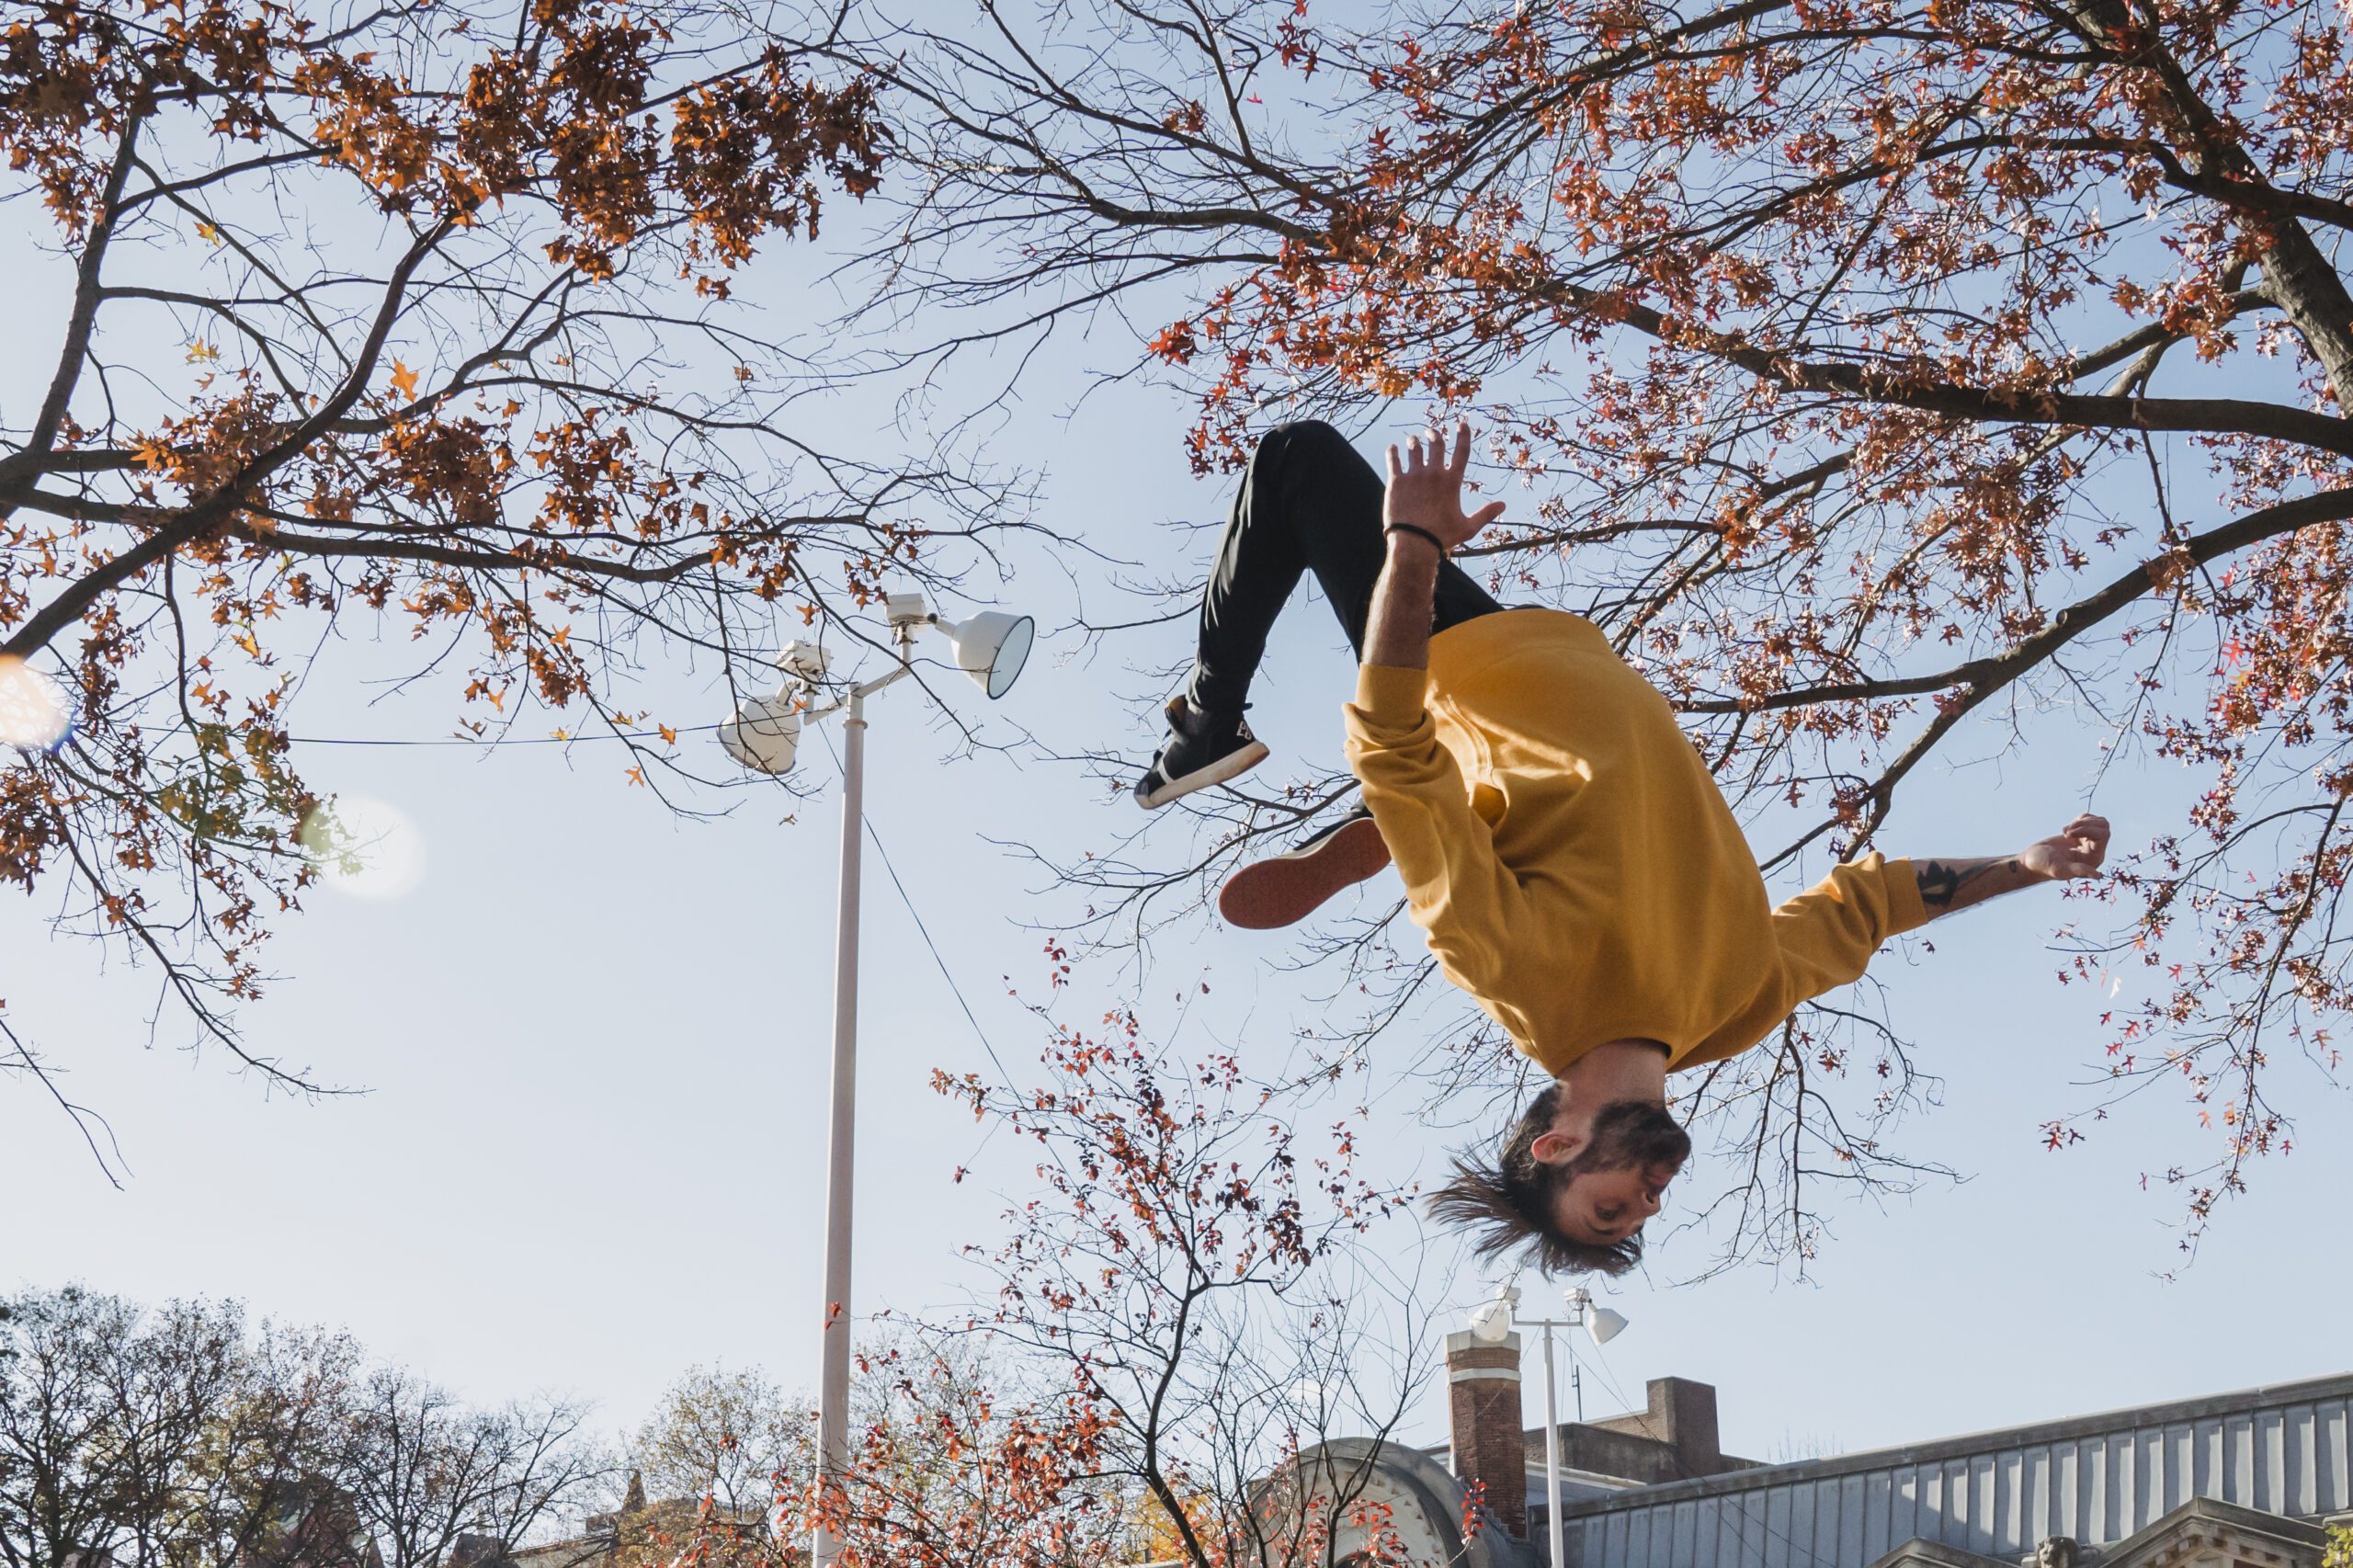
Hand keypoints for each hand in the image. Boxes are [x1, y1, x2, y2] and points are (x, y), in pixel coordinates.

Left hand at [1384, 420, 1505, 551]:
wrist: (1414, 544)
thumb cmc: (1442, 537)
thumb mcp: (1468, 527)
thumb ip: (1486, 514)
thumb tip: (1503, 505)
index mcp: (1452, 482)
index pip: (1462, 451)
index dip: (1464, 435)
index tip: (1462, 424)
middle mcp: (1434, 474)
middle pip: (1436, 444)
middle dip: (1434, 434)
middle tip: (1431, 432)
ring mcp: (1414, 476)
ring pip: (1414, 449)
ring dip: (1414, 442)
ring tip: (1412, 440)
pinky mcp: (1396, 482)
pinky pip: (1393, 460)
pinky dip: (1393, 451)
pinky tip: (1393, 447)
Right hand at [2018, 813, 2109, 880]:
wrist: (2032, 860)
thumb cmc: (2043, 866)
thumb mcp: (2060, 868)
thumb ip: (2078, 870)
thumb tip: (2097, 876)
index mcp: (2093, 860)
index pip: (2102, 835)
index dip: (2087, 829)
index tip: (2067, 834)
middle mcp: (2094, 851)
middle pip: (2104, 827)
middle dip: (2085, 824)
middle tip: (2067, 831)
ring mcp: (2089, 842)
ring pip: (2099, 822)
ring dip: (2082, 821)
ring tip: (2066, 831)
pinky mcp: (2082, 835)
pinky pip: (2090, 820)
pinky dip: (2078, 820)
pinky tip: (2066, 830)